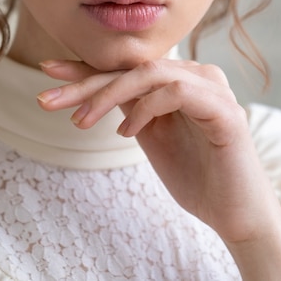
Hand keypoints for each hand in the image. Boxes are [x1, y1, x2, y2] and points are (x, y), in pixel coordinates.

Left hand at [37, 58, 279, 244]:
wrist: (233, 213)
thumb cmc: (194, 174)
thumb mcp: (149, 134)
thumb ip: (130, 105)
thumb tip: (91, 87)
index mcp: (180, 78)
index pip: (127, 67)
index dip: (86, 68)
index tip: (48, 71)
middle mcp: (198, 74)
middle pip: (133, 68)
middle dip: (86, 82)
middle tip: (47, 99)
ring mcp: (213, 88)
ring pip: (150, 73)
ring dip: (109, 94)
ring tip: (82, 122)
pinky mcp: (224, 109)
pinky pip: (175, 92)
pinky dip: (145, 109)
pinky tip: (127, 132)